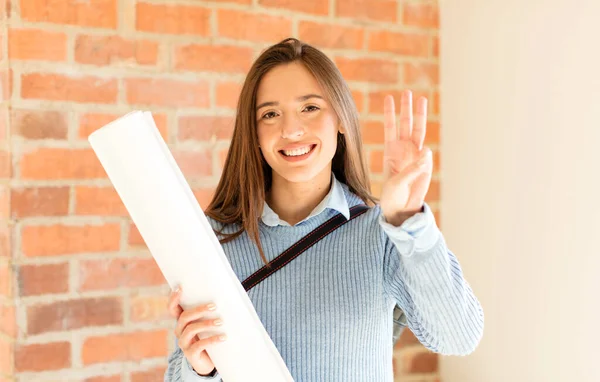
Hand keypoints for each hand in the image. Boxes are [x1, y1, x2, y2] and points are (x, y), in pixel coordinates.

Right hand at [168, 287, 225, 375]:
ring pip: (191, 329)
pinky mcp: (191, 354)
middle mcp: (180, 331)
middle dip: (199, 310)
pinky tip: (223, 337)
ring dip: (206, 324)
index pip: (172, 309)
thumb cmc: (209, 336)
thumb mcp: (207, 324)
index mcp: (182, 321)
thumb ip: (209, 312)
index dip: (173, 299)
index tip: (180, 288)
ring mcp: (184, 343)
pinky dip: (212, 340)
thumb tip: (224, 295)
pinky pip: (199, 345)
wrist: (209, 362)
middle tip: (214, 306)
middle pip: (184, 317)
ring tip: (220, 322)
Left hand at [379, 90, 432, 226]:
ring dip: (420, 116)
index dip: (390, 113)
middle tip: (407, 92)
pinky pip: (427, 155)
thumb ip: (411, 170)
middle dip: (406, 108)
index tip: (389, 98)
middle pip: (406, 124)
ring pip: (419, 131)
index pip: (390, 127)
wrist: (401, 209)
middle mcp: (403, 149)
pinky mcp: (426, 165)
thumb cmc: (392, 196)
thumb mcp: (396, 184)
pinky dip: (425, 156)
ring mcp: (416, 155)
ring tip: (422, 99)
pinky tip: (422, 160)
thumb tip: (426, 153)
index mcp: (390, 151)